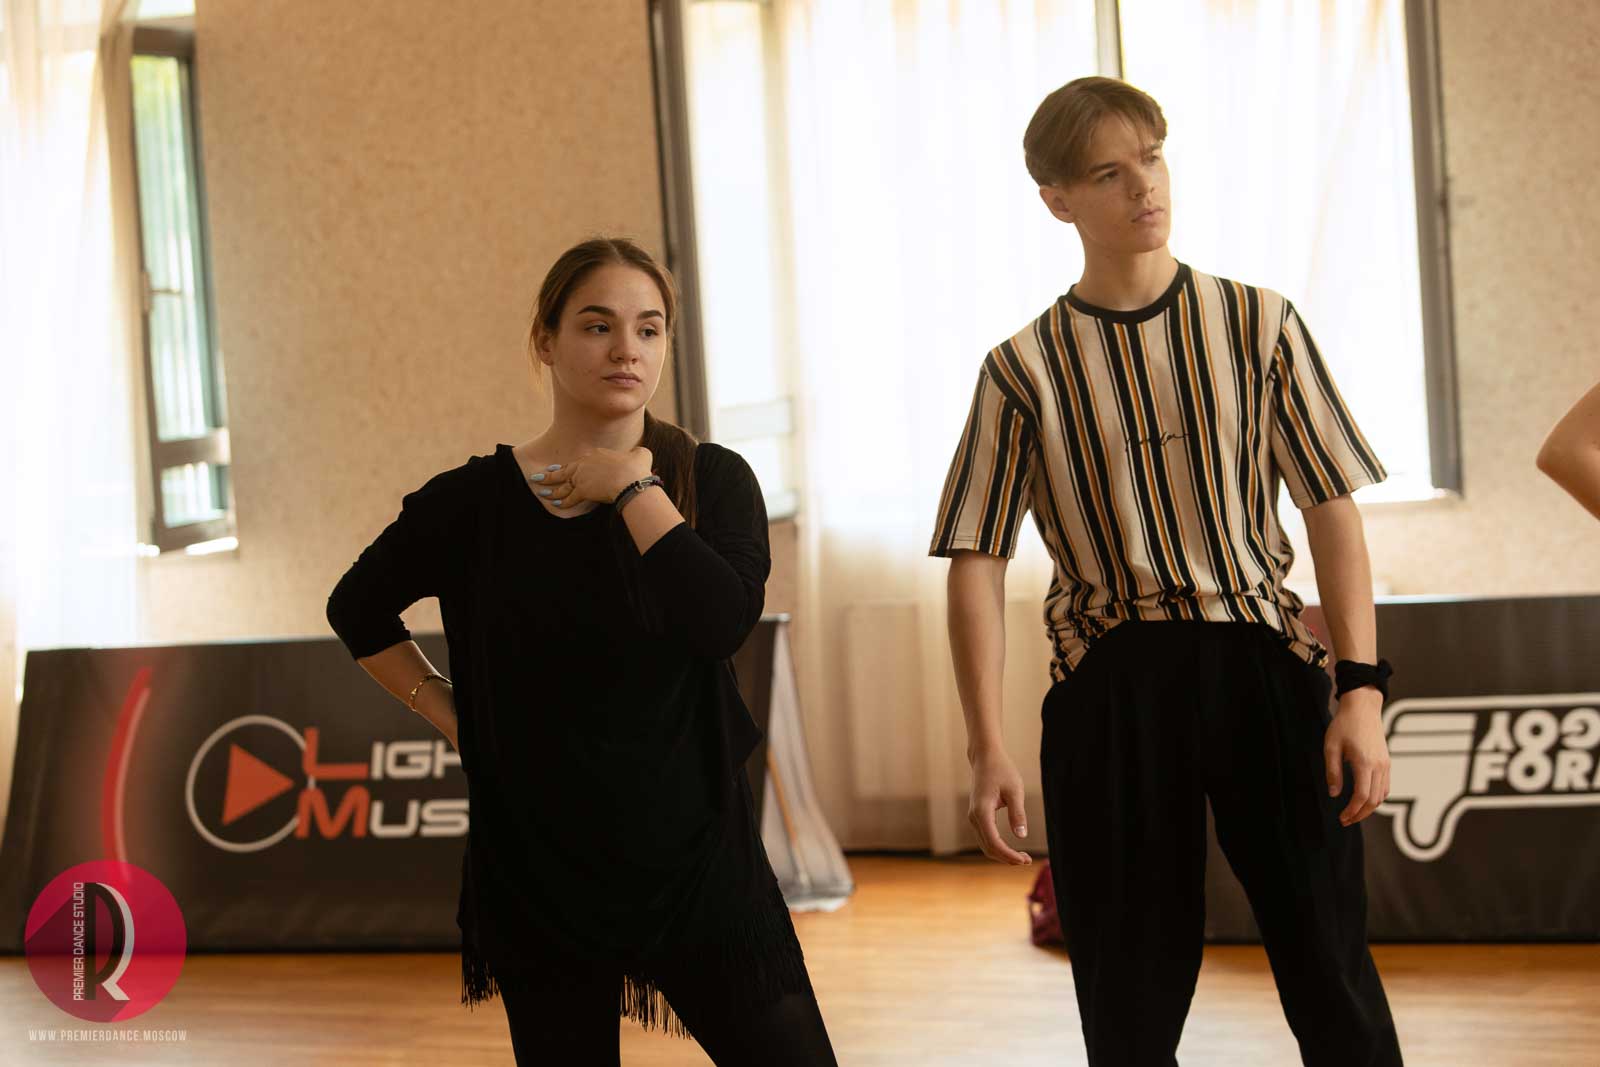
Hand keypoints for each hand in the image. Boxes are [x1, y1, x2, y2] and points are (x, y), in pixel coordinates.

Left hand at [533, 446, 652, 507]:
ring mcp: (582, 477)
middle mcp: (586, 463)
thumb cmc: (638, 468)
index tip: (568, 467)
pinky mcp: (583, 491)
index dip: (575, 465)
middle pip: (566, 469)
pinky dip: (563, 502)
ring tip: (542, 491)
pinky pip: (570, 498)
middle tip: (540, 476)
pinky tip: (556, 505)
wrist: (632, 480)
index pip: (583, 460)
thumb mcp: (641, 454)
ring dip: (551, 488)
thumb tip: (640, 454)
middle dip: (552, 474)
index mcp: (597, 453)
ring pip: (563, 483)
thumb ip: (637, 453)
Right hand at [968, 746, 1030, 864]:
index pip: (994, 842)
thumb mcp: (1014, 790)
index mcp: (982, 811)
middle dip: (1007, 858)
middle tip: (1027, 860)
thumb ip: (1017, 813)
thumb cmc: (1002, 770)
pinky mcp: (977, 816)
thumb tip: (1021, 835)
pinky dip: (997, 846)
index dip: (1009, 854)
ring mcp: (973, 817)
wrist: (985, 757)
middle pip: (988, 847)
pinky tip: (1011, 848)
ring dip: (1002, 854)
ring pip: (985, 845)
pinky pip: (985, 837)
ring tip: (1022, 857)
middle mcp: (974, 817)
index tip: (1025, 860)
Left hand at [1324, 687, 1389, 825]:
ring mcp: (1386, 764)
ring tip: (1353, 813)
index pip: (1362, 795)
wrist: (1363, 708)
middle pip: (1374, 800)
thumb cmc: (1344, 725)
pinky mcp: (1387, 762)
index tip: (1342, 818)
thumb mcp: (1331, 747)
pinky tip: (1363, 800)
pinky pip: (1385, 786)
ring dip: (1369, 808)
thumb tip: (1334, 794)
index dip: (1353, 811)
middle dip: (1360, 814)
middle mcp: (1379, 766)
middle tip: (1345, 820)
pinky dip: (1376, 798)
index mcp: (1364, 762)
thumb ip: (1332, 771)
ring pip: (1382, 795)